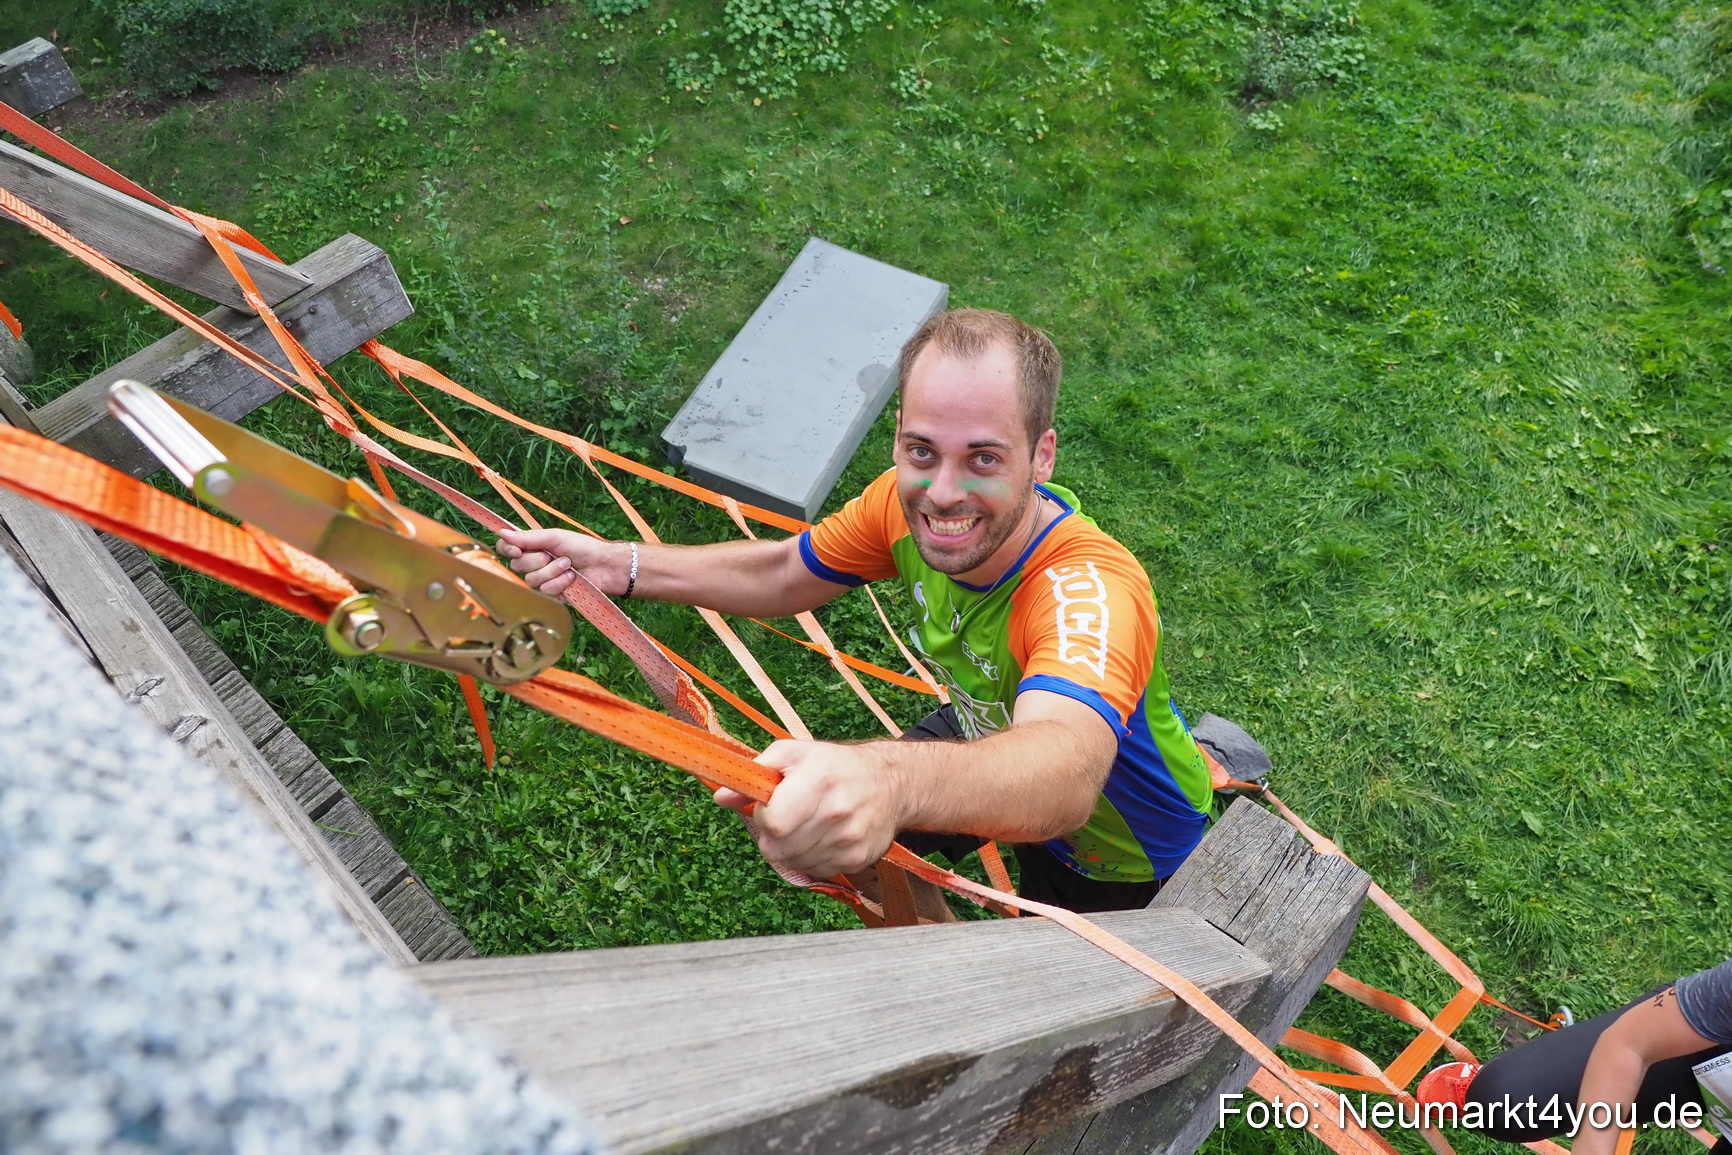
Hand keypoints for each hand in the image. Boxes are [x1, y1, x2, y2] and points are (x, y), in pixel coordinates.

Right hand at [496, 528, 624, 596]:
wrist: (604, 565)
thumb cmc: (582, 547)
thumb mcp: (554, 538)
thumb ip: (528, 538)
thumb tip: (502, 532)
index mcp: (532, 547)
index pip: (506, 549)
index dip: (507, 550)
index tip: (517, 550)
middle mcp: (533, 564)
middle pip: (517, 566)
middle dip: (537, 561)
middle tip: (555, 555)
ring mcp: (542, 580)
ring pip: (531, 581)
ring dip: (552, 572)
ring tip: (568, 565)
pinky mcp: (552, 595)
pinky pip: (545, 591)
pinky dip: (560, 583)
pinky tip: (572, 578)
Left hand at [713, 740, 902, 877]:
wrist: (890, 783)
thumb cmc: (833, 765)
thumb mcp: (793, 754)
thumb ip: (755, 772)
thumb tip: (721, 798)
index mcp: (819, 780)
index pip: (774, 822)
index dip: (764, 816)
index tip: (771, 805)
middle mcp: (837, 812)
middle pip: (778, 848)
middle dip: (773, 835)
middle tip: (786, 816)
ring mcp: (849, 840)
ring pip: (793, 862)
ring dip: (790, 848)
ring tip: (806, 824)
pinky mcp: (857, 860)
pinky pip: (814, 870)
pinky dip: (809, 857)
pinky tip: (821, 836)